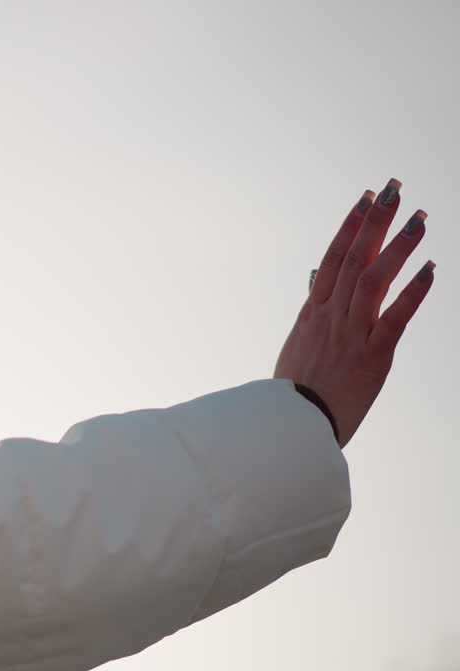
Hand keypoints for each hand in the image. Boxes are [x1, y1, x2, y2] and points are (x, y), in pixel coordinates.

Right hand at [274, 178, 435, 448]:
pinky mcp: (372, 356)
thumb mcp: (298, 344)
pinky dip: (412, 292)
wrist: (293, 428)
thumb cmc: (297, 390)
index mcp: (313, 312)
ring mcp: (350, 335)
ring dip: (396, 246)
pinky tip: (430, 269)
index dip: (350, 226)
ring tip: (419, 219)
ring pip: (373, 280)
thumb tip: (317, 280)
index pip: (332, 258)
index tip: (366, 198)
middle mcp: (331, 317)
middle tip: (395, 190)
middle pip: (353, 258)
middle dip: (375, 222)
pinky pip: (393, 318)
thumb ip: (313, 310)